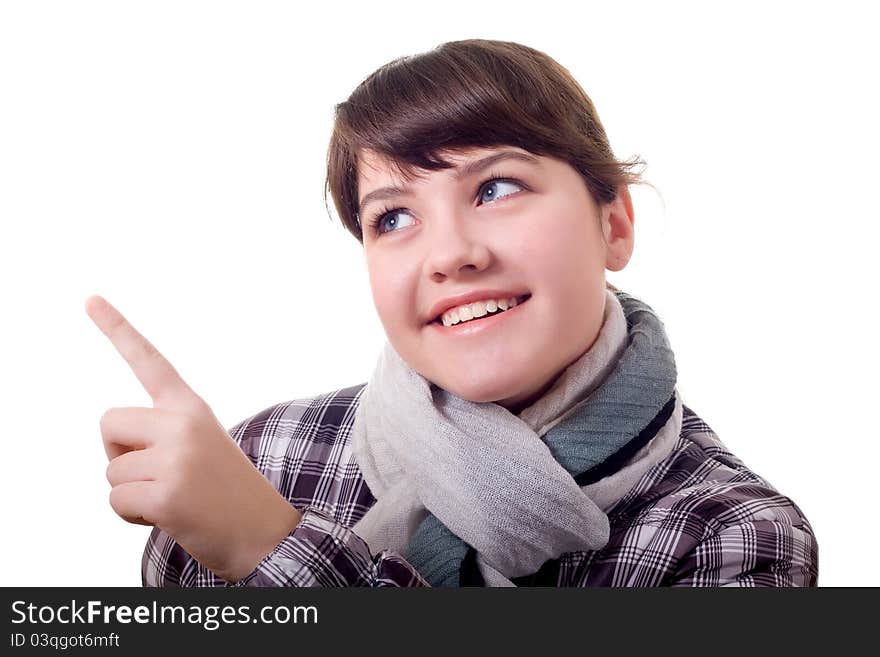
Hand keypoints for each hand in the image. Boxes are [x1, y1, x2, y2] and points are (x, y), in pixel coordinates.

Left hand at [86, 295, 301, 582]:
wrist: (266, 534)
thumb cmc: (228, 495)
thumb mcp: (201, 448)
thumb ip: (163, 434)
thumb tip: (117, 450)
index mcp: (193, 408)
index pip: (150, 361)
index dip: (116, 328)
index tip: (89, 298)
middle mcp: (184, 424)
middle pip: (109, 422)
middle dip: (119, 453)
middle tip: (156, 474)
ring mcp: (176, 458)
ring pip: (110, 469)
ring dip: (130, 492)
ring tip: (172, 499)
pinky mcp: (166, 493)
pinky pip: (116, 500)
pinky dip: (132, 516)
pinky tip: (168, 516)